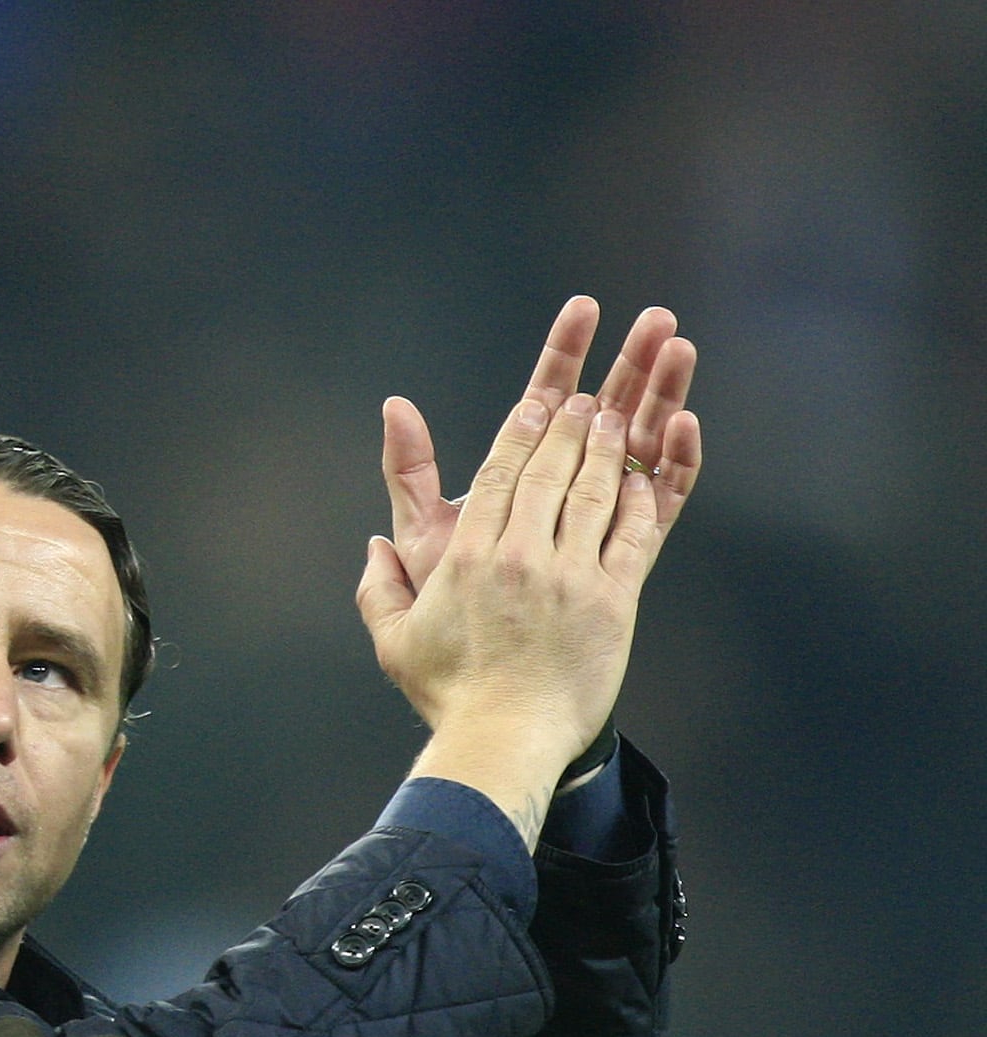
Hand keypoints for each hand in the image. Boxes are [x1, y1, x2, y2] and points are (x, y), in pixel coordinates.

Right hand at [355, 301, 704, 845]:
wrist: (501, 742)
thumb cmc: (447, 692)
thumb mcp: (394, 633)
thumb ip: (378, 581)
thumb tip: (373, 541)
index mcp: (468, 555)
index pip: (502, 468)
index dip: (526, 422)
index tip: (546, 388)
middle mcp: (520, 554)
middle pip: (553, 463)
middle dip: (580, 410)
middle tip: (601, 374)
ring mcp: (570, 575)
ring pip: (598, 486)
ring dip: (617, 435)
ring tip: (632, 396)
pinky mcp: (614, 601)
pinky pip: (637, 532)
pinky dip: (651, 489)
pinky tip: (662, 454)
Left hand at [382, 297, 702, 592]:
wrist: (490, 686)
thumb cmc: (450, 612)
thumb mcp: (421, 535)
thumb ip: (411, 472)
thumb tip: (394, 405)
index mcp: (519, 478)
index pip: (544, 399)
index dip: (564, 353)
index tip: (583, 308)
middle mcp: (565, 491)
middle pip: (603, 411)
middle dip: (628, 362)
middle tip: (656, 317)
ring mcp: (603, 517)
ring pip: (641, 443)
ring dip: (662, 395)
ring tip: (679, 348)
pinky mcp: (634, 552)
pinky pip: (664, 500)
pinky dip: (677, 462)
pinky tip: (684, 423)